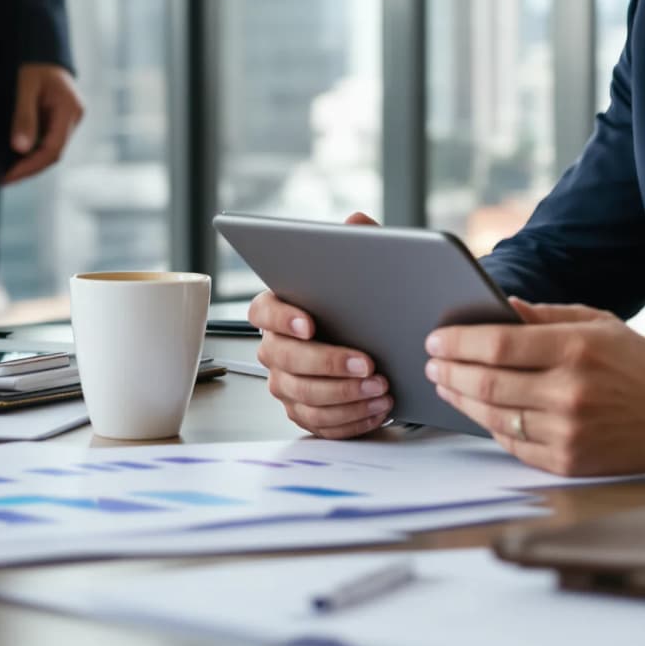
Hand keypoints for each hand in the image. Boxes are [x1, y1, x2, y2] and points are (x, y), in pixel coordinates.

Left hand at [4, 63, 83, 185]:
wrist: (37, 43)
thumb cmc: (31, 60)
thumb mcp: (24, 87)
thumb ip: (23, 116)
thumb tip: (19, 148)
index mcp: (70, 109)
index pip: (53, 149)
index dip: (30, 166)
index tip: (7, 176)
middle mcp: (73, 117)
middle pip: (52, 153)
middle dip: (27, 168)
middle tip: (1, 179)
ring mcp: (66, 118)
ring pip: (48, 148)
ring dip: (27, 161)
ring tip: (2, 170)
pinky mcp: (56, 117)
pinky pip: (44, 139)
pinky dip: (28, 150)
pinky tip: (10, 155)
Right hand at [249, 211, 393, 438]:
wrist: (376, 340)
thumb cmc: (359, 303)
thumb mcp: (363, 269)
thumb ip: (359, 244)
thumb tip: (355, 222)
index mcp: (277, 308)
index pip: (263, 311)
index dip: (284, 318)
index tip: (310, 324)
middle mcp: (273, 348)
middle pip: (285, 360)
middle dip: (328, 364)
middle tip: (367, 364)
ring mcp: (285, 383)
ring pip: (304, 396)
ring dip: (345, 396)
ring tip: (381, 388)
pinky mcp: (303, 411)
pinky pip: (320, 423)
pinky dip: (351, 419)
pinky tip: (378, 409)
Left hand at [425, 299, 644, 476]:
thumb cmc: (638, 361)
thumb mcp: (595, 322)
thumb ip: (543, 316)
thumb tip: (498, 307)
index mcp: (575, 349)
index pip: (497, 345)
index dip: (458, 342)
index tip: (435, 339)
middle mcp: (569, 392)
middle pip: (488, 384)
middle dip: (450, 372)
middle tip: (432, 363)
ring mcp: (569, 432)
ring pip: (495, 417)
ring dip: (462, 401)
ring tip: (446, 385)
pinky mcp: (571, 462)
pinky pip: (515, 445)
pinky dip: (491, 427)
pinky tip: (479, 412)